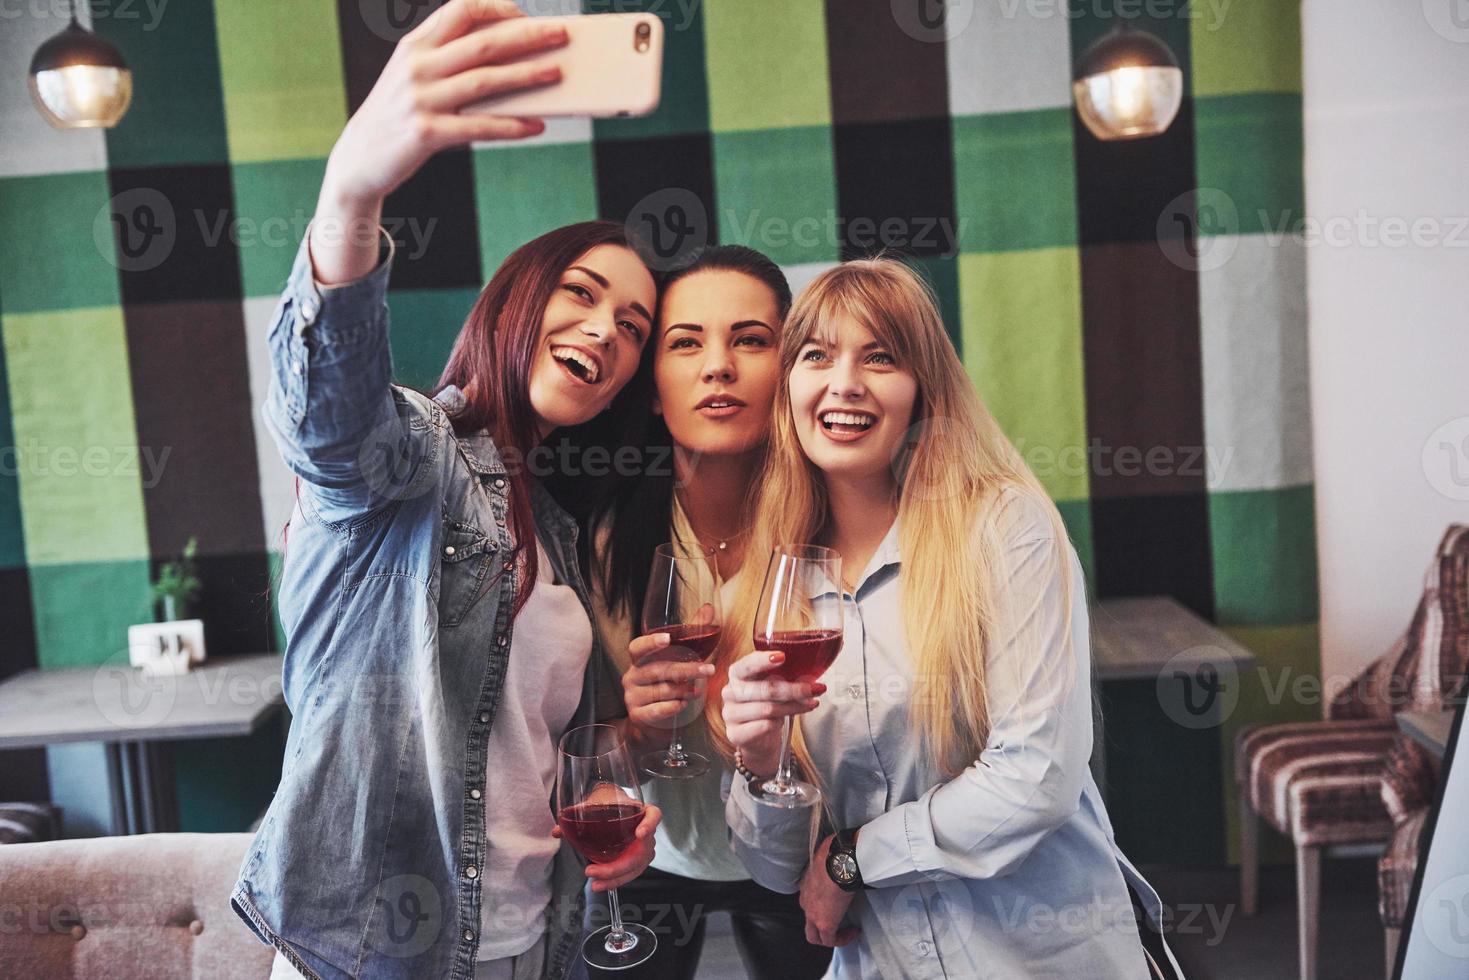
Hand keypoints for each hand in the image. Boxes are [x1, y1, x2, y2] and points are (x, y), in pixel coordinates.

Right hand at [323, 0, 566, 208]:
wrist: (359, 157)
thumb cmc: (399, 113)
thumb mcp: (414, 75)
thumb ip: (448, 59)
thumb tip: (509, 56)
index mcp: (415, 45)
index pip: (460, 9)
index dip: (498, 8)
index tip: (527, 14)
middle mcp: (417, 66)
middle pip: (482, 42)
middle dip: (527, 36)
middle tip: (561, 34)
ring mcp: (420, 99)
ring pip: (484, 81)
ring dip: (526, 75)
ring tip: (557, 73)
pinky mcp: (426, 133)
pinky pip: (479, 126)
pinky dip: (511, 125)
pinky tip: (535, 125)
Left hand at [551, 803, 660, 891]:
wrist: (609, 808)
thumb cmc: (606, 804)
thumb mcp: (594, 804)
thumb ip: (576, 815)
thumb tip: (557, 831)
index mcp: (641, 811)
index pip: (654, 815)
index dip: (650, 825)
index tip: (639, 833)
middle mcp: (646, 831)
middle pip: (642, 852)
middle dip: (618, 866)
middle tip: (594, 870)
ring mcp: (642, 848)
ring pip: (636, 867)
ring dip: (616, 878)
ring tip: (595, 884)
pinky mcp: (635, 860)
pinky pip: (629, 873)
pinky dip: (614, 881)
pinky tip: (600, 884)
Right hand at [622, 633, 715, 744]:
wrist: (653, 723)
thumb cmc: (667, 685)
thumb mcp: (676, 661)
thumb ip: (689, 636)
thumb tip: (708, 610)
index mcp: (639, 661)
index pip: (637, 648)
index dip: (650, 642)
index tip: (668, 638)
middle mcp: (632, 677)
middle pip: (658, 670)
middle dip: (686, 669)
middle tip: (708, 670)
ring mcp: (632, 697)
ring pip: (661, 690)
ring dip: (684, 690)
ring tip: (698, 691)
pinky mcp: (638, 715)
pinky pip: (658, 709)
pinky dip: (674, 706)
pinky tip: (683, 704)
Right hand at [720, 650, 823, 776]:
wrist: (758, 737)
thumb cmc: (767, 704)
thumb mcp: (775, 684)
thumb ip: (789, 672)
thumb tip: (823, 662)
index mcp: (737, 673)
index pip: (748, 664)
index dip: (763, 660)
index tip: (782, 656)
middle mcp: (730, 692)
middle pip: (765, 689)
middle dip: (794, 689)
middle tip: (816, 688)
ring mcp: (730, 714)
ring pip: (768, 709)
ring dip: (794, 706)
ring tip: (811, 703)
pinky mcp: (735, 734)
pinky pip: (763, 726)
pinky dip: (780, 723)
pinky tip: (789, 719)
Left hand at [799, 834, 859, 946]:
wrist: (838, 863)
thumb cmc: (835, 856)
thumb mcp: (828, 859)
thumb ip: (830, 862)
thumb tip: (840, 856)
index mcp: (805, 887)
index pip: (808, 902)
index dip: (820, 907)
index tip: (836, 904)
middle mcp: (805, 902)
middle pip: (808, 923)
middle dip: (820, 928)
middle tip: (837, 925)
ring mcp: (812, 915)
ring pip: (814, 936)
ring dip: (829, 936)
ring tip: (845, 932)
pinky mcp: (825, 924)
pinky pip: (830, 940)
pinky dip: (842, 939)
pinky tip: (853, 931)